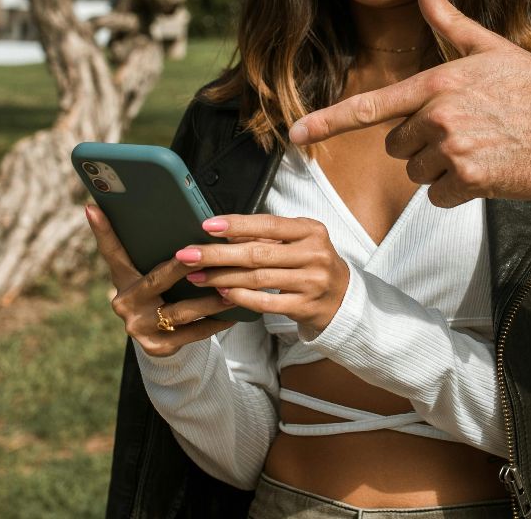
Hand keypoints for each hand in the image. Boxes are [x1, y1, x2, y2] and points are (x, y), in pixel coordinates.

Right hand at [85, 204, 236, 356]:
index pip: (112, 252)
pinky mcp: (157, 346)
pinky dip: (214, 323)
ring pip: (180, 311)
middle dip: (184, 267)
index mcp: (123, 280)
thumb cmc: (158, 294)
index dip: (102, 230)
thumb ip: (153, 253)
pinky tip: (233, 313)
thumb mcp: (149, 274)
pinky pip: (191, 334)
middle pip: (157, 281)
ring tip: (231, 289)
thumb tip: (166, 218)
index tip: (92, 207)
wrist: (157, 338)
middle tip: (205, 255)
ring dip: (209, 301)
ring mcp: (139, 327)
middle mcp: (126, 303)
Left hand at [183, 214, 350, 333]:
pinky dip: (241, 297)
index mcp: (311, 230)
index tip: (207, 226)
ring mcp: (311, 282)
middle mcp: (314, 254)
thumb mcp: (299, 242)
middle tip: (188, 255)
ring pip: (258, 278)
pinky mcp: (305, 306)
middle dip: (217, 254)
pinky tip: (222, 293)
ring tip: (198, 275)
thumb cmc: (311, 264)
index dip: (236, 225)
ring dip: (222, 277)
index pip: (268, 224)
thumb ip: (269, 237)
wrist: (342, 299)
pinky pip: (266, 302)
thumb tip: (223, 233)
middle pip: (257, 253)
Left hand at [289, 0, 530, 206]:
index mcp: (438, 82)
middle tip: (466, 132)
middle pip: (398, 145)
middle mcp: (439, 115)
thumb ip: (447, 21)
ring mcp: (454, 149)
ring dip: (442, 169)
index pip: (371, 106)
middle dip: (422, 144)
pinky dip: (459, 191)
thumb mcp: (490, 48)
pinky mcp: (470, 180)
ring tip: (483, 149)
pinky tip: (489, 172)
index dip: (327, 122)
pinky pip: (439, 196)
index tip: (294, 136)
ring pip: (418, 172)